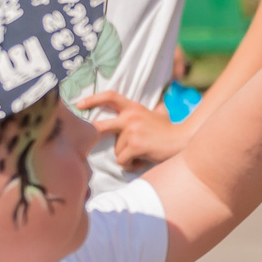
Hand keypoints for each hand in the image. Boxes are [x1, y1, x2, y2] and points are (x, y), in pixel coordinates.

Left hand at [74, 92, 188, 172]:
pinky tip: (141, 161)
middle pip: (101, 127)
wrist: (182, 140)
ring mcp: (132, 131)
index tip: (79, 104)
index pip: (110, 96)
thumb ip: (146, 111)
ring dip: (126, 156)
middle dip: (94, 136)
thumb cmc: (168, 130)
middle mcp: (130, 117)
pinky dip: (131, 165)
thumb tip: (147, 108)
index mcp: (134, 107)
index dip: (93, 99)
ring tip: (140, 155)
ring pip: (116, 151)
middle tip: (90, 142)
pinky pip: (122, 161)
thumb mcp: (157, 113)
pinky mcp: (135, 145)